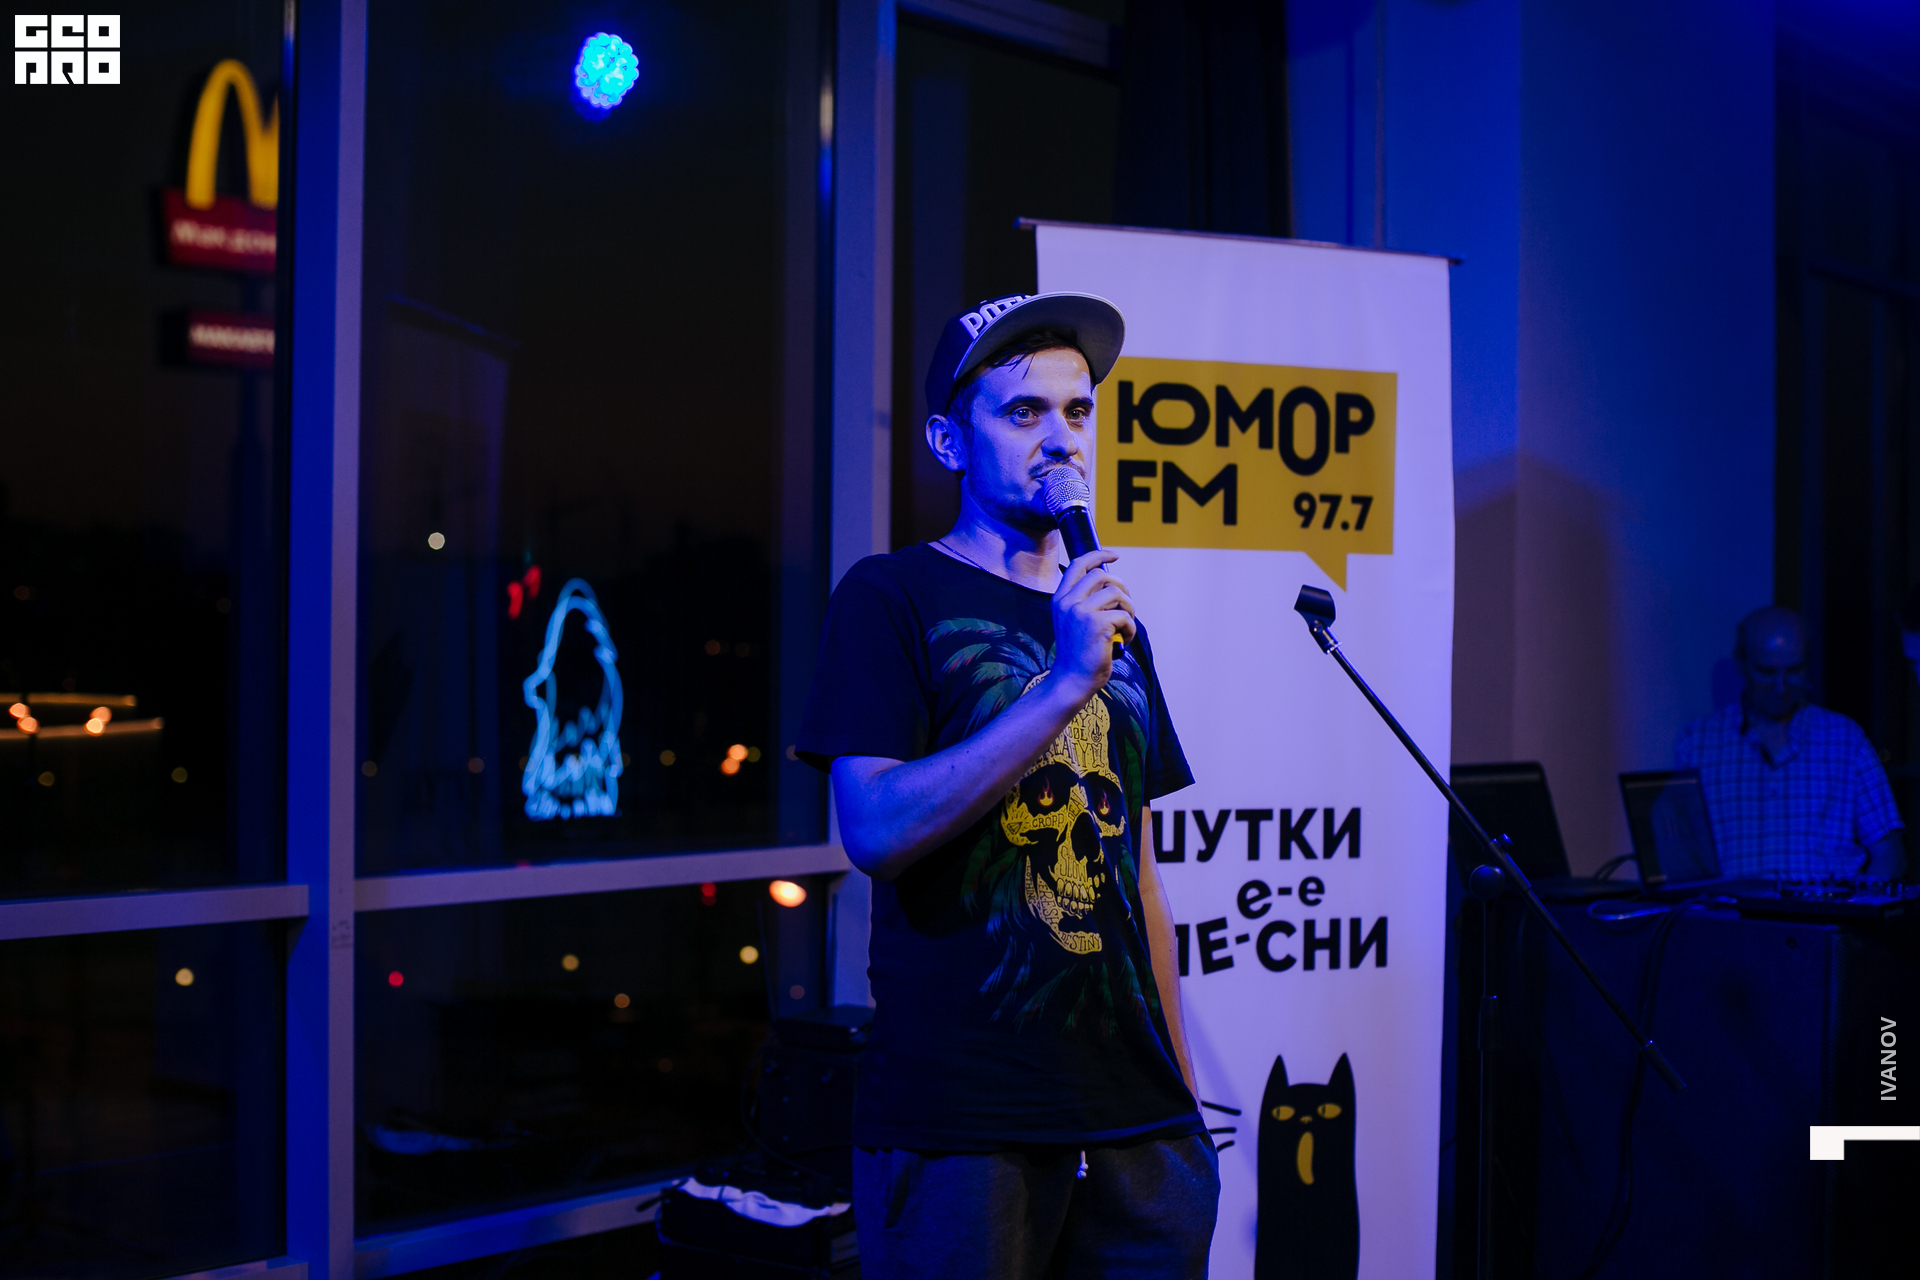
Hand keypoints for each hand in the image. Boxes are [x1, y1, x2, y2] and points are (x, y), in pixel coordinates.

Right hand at [1050, 549, 1136, 698]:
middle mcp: (1068, 602)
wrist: (1072, 680)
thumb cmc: (1077, 653)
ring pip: (1117, 593)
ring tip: (1125, 625)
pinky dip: (1131, 627)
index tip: (1115, 555)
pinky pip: (1125, 615)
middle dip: (1121, 587)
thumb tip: (1111, 584)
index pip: (1079, 564)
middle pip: (1102, 575)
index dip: (1099, 554)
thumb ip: (1084, 601)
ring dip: (1129, 608)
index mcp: (1060, 599)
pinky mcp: (1097, 625)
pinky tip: (1124, 640)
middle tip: (1125, 605)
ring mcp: (1081, 612)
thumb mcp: (1073, 621)